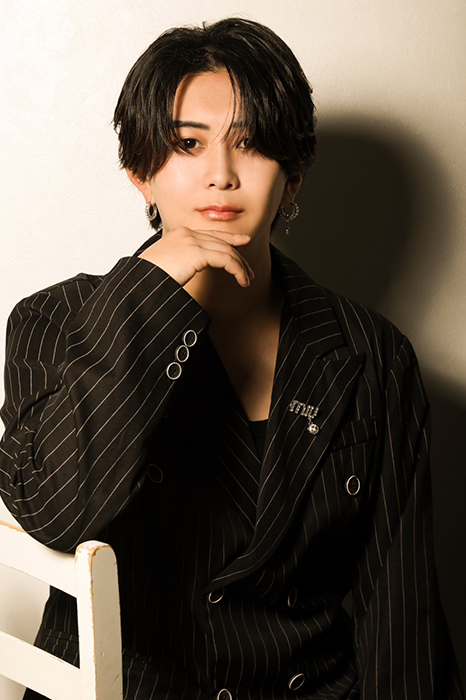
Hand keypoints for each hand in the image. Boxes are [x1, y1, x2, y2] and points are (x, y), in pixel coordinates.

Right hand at [138, 227, 253, 286]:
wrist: (139, 281)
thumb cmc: (149, 278)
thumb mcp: (167, 264)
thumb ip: (182, 260)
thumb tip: (189, 268)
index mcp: (179, 234)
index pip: (210, 233)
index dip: (229, 238)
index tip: (243, 242)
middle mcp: (187, 233)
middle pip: (221, 241)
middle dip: (238, 255)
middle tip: (248, 270)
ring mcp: (192, 241)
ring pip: (226, 251)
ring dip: (241, 266)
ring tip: (247, 279)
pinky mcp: (196, 253)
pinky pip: (226, 260)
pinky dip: (237, 270)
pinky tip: (242, 280)